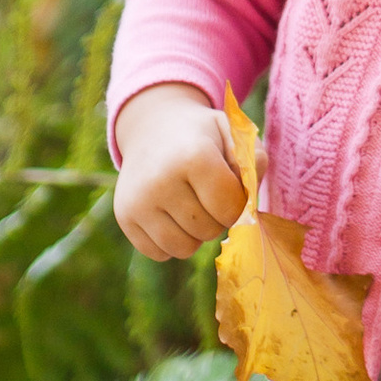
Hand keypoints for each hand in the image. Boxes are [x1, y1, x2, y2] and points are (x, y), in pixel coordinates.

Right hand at [112, 83, 246, 260]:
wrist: (152, 127)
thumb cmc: (201, 136)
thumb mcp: (232, 134)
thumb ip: (255, 160)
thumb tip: (251, 201)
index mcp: (193, 156)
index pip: (231, 208)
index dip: (237, 203)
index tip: (229, 187)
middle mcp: (161, 181)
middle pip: (209, 230)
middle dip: (216, 218)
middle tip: (207, 195)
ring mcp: (138, 202)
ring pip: (183, 249)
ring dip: (195, 235)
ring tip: (191, 207)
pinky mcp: (124, 217)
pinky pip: (159, 253)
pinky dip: (171, 241)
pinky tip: (170, 215)